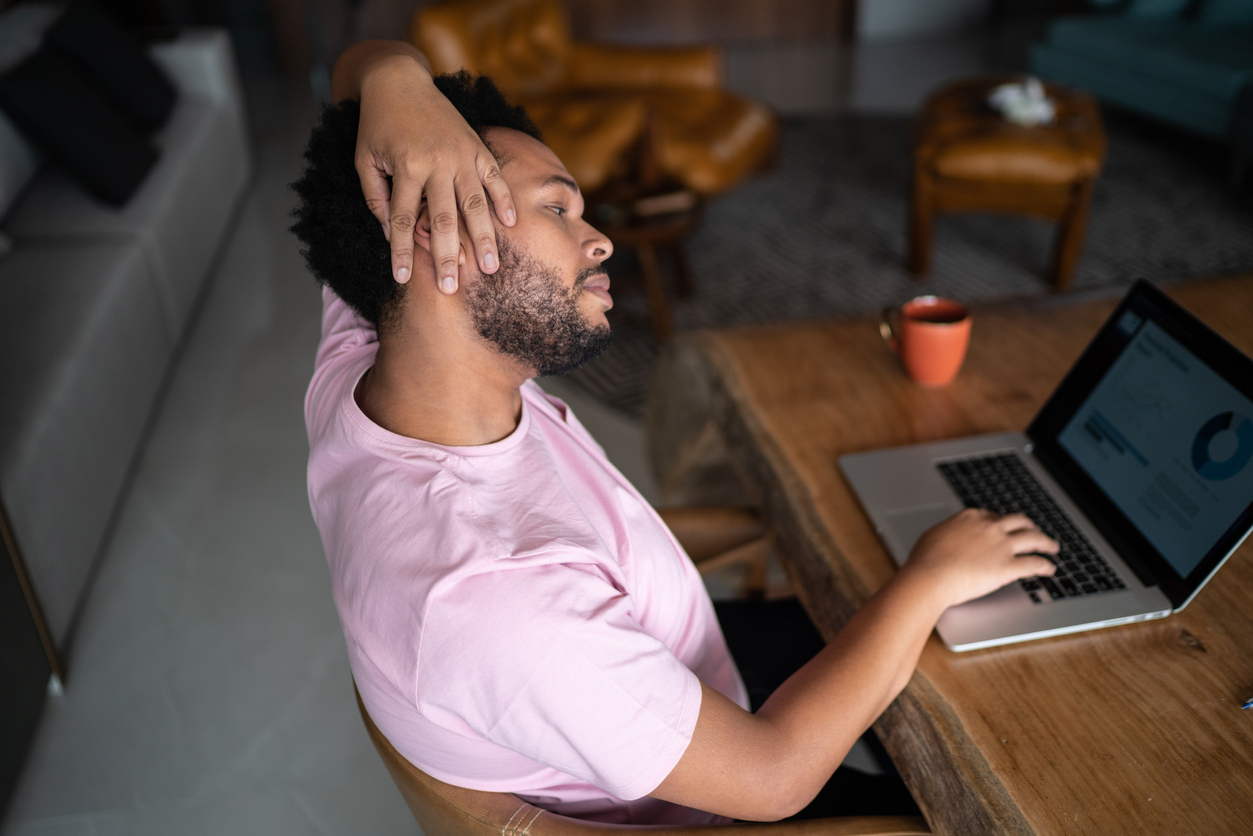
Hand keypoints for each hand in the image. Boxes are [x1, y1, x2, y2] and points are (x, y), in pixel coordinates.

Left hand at [338, 42, 516, 291]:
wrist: (399, 80)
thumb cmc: (377, 125)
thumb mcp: (364, 160)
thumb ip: (376, 197)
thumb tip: (391, 235)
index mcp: (405, 166)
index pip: (403, 219)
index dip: (402, 251)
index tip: (403, 278)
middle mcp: (436, 162)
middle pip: (444, 219)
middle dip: (447, 256)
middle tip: (451, 288)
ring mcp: (460, 154)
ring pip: (475, 203)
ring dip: (484, 238)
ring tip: (491, 268)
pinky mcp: (476, 146)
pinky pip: (494, 177)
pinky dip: (503, 200)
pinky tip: (510, 224)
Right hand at [902, 508, 1057, 607]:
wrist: (930, 576)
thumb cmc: (925, 560)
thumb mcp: (934, 536)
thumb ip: (949, 533)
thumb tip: (950, 537)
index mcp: (971, 517)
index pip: (994, 516)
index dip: (1003, 522)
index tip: (1006, 527)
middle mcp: (990, 527)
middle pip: (1019, 521)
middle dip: (1030, 526)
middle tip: (1034, 531)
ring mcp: (1001, 545)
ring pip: (1034, 538)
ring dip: (1046, 542)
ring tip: (1053, 547)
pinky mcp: (1009, 566)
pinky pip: (1034, 564)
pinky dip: (1046, 566)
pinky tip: (1050, 569)